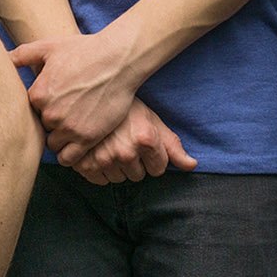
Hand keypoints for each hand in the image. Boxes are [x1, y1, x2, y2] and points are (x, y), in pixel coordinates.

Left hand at [8, 33, 138, 165]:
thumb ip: (23, 54)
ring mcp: (69, 128)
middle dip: (51, 122)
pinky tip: (76, 143)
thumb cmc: (85, 50)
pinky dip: (69, 154)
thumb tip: (3, 59)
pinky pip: (68, 158)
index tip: (53, 101)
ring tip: (72, 126)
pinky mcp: (87, 138)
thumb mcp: (50, 46)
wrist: (118, 60)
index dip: (40, 107)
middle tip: (66, 112)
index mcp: (37, 94)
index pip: (29, 112)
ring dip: (60, 138)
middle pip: (41, 128)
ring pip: (54, 144)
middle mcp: (50, 113)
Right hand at [68, 98, 197, 183]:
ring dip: (117, 167)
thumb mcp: (152, 121)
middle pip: (138, 176)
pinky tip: (98, 152)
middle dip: (134, 162)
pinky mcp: (85, 163)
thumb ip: (172, 146)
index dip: (153, 157)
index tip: (143, 143)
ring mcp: (104, 158)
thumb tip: (192, 165)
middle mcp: (126, 151)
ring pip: (119, 179)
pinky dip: (99, 170)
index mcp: (145, 140)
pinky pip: (100, 181)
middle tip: (125, 142)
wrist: (91, 95)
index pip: (158, 169)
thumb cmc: (126, 108)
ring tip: (111, 145)